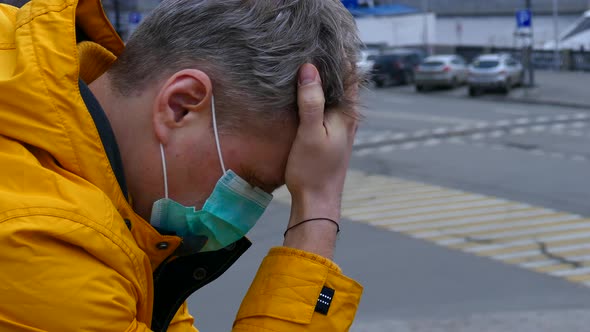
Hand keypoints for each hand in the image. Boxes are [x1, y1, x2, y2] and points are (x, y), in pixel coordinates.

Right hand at [283, 64, 357, 256]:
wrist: (318, 202)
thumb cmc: (314, 170)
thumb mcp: (310, 132)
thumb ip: (311, 101)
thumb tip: (309, 69)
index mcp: (347, 114)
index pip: (349, 75)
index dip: (339, 56)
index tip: (322, 42)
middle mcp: (348, 118)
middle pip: (342, 83)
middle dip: (329, 66)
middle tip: (308, 50)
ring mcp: (340, 128)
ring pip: (334, 96)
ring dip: (322, 82)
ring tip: (303, 66)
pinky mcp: (330, 136)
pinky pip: (326, 108)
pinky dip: (317, 97)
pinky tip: (302, 95)